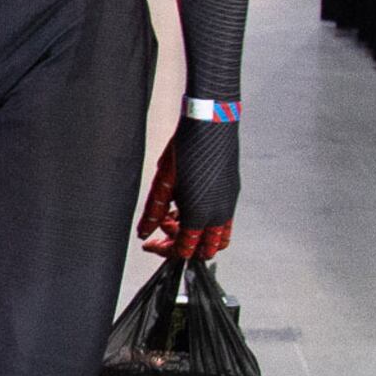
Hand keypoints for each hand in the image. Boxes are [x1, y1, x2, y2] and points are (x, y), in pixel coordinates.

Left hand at [138, 126, 238, 261]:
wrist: (210, 125)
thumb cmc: (186, 149)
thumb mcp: (162, 183)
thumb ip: (153, 212)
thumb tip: (144, 232)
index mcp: (199, 214)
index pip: (184, 249)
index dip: (164, 250)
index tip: (151, 243)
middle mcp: (218, 214)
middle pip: (205, 250)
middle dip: (183, 247)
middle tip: (165, 233)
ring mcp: (228, 204)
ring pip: (219, 238)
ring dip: (198, 236)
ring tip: (176, 218)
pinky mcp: (232, 193)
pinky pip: (224, 221)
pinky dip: (207, 223)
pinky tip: (188, 205)